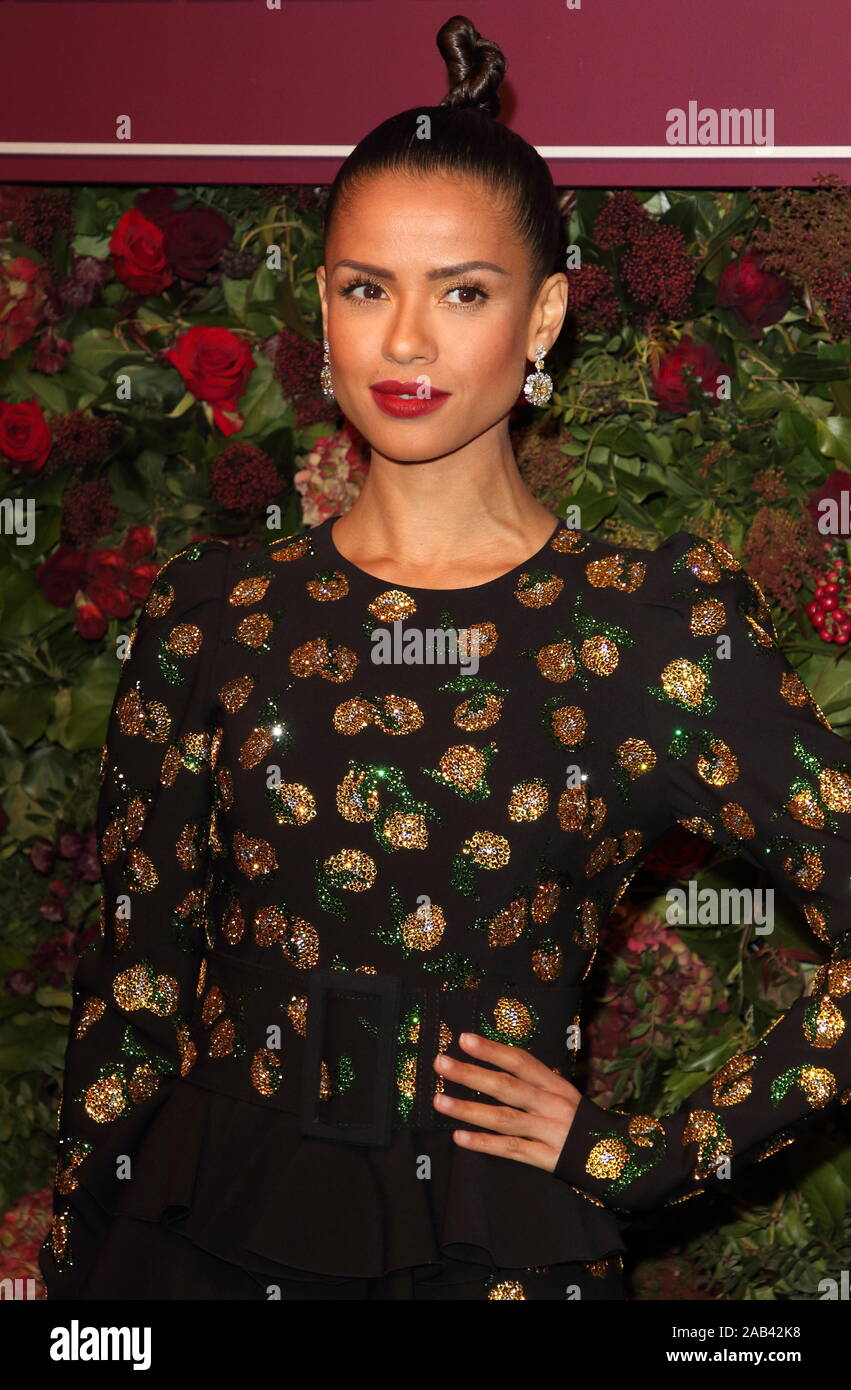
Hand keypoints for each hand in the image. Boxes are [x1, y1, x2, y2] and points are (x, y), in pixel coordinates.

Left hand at [432, 1031, 580, 1173]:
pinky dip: (484, 1144)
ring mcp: (550, 1132)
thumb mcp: (565, 1096)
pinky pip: (511, 1149)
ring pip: (504, 1118)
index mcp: (556, 1085)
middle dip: (471, 1073)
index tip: (464, 1039)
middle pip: (507, 1086)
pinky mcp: (547, 1159)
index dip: (492, 1049)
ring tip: (439, 1100)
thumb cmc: (583, 1123)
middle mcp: (553, 1105)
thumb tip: (499, 1062)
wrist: (621, 1158)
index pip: (521, 1061)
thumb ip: (537, 1082)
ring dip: (469, 1109)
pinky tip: (459, 1137)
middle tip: (441, 1063)